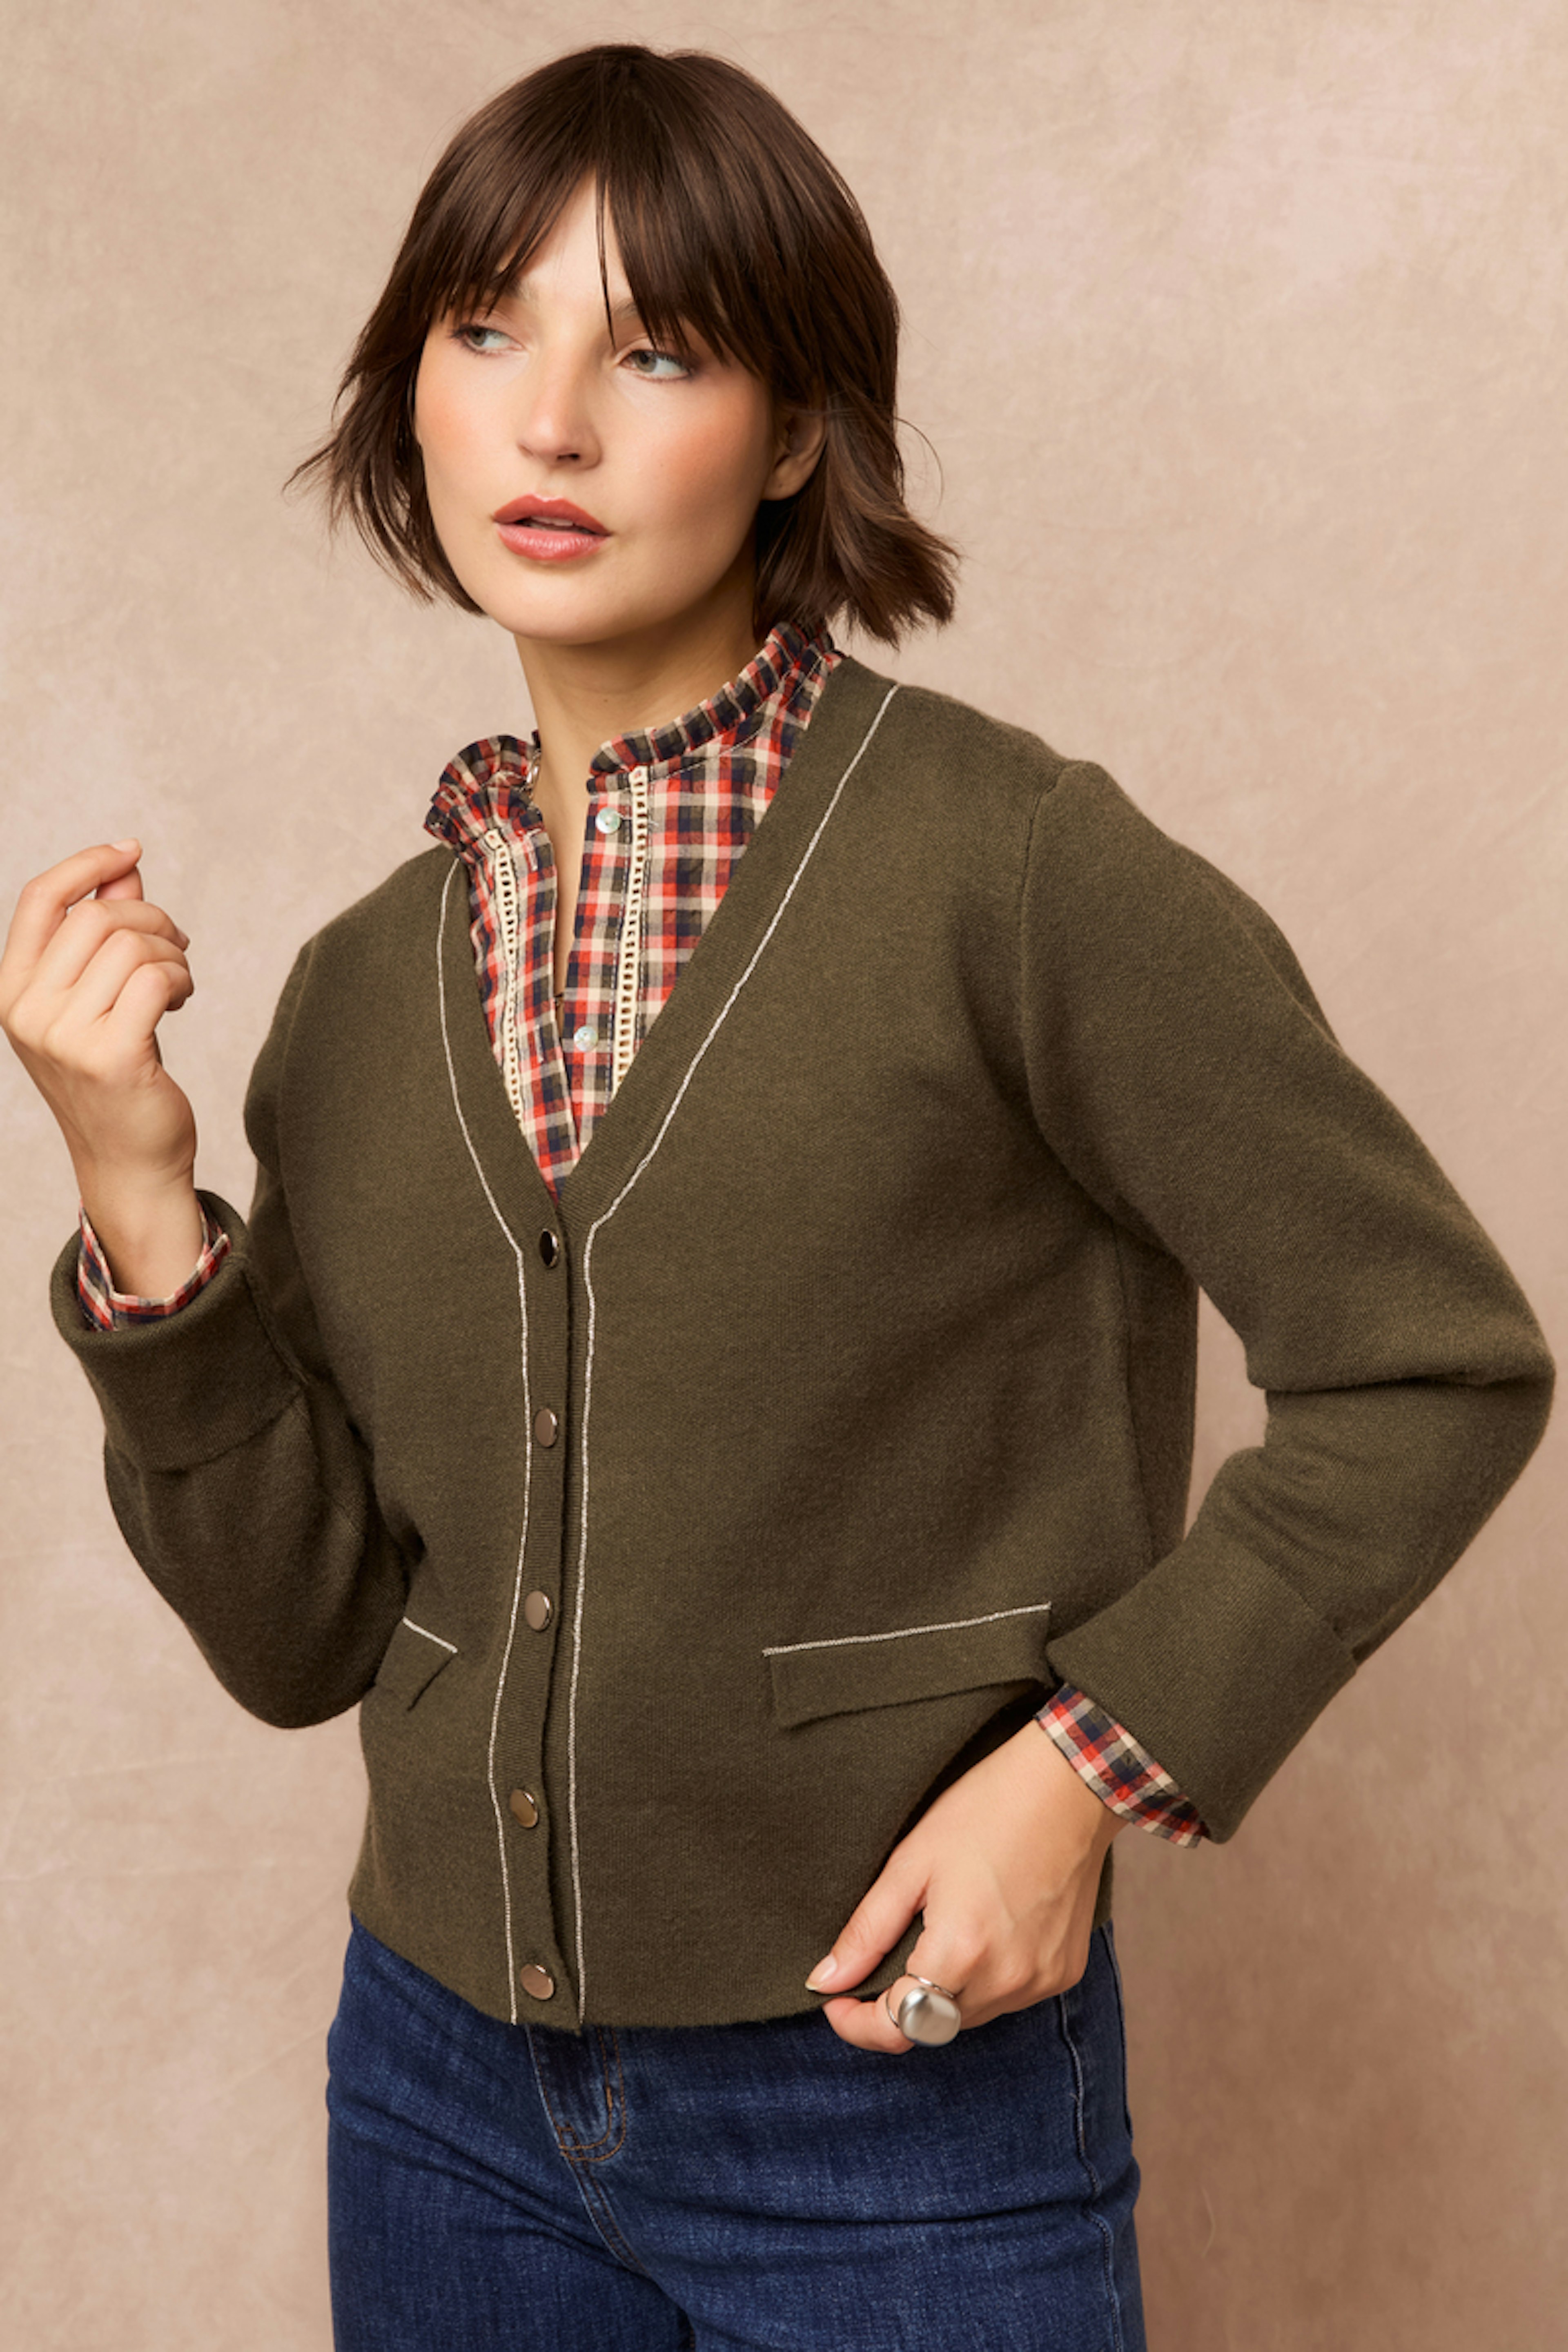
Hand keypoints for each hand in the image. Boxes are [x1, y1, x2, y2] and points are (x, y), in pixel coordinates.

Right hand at [1, 840, 201, 1281]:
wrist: (128, 1160)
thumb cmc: (115, 1072)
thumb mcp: (97, 996)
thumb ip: (104, 931)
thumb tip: (124, 864)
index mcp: (10, 990)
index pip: (40, 898)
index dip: (88, 865)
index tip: (131, 850)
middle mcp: (26, 1012)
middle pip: (98, 918)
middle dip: (151, 918)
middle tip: (176, 944)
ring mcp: (63, 1037)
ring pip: (132, 946)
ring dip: (171, 954)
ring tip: (177, 981)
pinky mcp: (110, 1056)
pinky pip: (155, 979)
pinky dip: (179, 978)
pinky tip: (181, 999)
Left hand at [805, 1716, 1123, 2053]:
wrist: (1068, 1787)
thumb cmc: (986, 1811)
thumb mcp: (911, 1863)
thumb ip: (867, 1931)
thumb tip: (826, 1980)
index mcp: (961, 1953)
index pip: (898, 2027)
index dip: (858, 2024)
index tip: (836, 2000)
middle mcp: (1005, 1980)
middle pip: (933, 2025)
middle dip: (900, 2001)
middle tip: (884, 1954)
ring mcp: (1040, 1981)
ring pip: (970, 2013)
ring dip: (944, 1990)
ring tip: (941, 1928)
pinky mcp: (1063, 1973)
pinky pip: (1008, 1996)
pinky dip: (985, 1977)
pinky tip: (983, 1930)